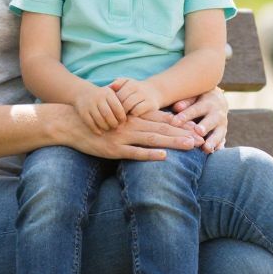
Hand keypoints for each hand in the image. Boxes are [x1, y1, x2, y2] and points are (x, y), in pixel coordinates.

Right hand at [64, 105, 200, 160]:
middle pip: (163, 128)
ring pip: (153, 139)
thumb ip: (133, 117)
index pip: (162, 118)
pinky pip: (135, 152)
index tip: (197, 128)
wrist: (71, 124)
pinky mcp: (114, 149)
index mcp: (133, 116)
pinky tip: (163, 157)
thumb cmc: (95, 121)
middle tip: (201, 139)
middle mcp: (132, 124)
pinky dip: (150, 155)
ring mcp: (123, 136)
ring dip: (173, 142)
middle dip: (183, 133)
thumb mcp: (116, 116)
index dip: (181, 123)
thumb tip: (151, 123)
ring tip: (190, 145)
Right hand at [81, 83, 127, 133]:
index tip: (123, 121)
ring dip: (105, 127)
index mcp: (108, 94)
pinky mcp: (82, 112)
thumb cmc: (103, 97)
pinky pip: (90, 123)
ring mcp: (89, 105)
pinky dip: (96, 129)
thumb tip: (134, 115)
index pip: (117, 107)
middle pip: (108, 114)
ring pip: (99, 119)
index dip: (121, 117)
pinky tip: (100, 132)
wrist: (82, 92)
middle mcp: (98, 98)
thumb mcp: (112, 94)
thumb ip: (122, 102)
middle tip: (116, 127)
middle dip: (113, 123)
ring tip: (108, 129)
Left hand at [111, 76, 161, 117]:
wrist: (155, 91)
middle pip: (122, 100)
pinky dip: (133, 114)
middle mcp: (138, 88)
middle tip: (115, 114)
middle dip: (118, 109)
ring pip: (129, 105)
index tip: (112, 108)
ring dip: (125, 112)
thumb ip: (118, 83)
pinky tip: (132, 115)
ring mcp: (145, 96)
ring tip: (122, 116)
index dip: (113, 103)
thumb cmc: (136, 89)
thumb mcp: (127, 83)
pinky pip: (138, 110)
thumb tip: (108, 87)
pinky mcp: (151, 104)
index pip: (118, 94)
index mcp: (130, 83)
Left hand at [170, 89, 229, 152]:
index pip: (195, 110)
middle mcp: (217, 115)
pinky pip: (222, 142)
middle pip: (210, 121)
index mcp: (207, 103)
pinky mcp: (223, 135)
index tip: (175, 122)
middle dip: (204, 127)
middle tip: (198, 131)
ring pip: (218, 134)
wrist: (218, 102)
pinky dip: (218, 147)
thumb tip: (176, 107)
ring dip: (212, 141)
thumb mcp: (194, 96)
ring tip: (206, 148)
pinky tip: (213, 153)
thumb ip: (185, 102)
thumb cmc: (199, 98)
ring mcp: (222, 126)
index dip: (185, 116)